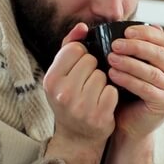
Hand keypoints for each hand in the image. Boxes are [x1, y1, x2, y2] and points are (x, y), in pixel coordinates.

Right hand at [43, 23, 118, 150]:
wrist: (77, 136)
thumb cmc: (70, 98)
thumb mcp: (61, 74)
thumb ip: (69, 46)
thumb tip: (83, 27)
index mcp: (51, 80)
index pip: (75, 49)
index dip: (81, 56)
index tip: (79, 68)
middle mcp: (62, 93)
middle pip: (91, 61)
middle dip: (93, 69)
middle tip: (86, 84)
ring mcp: (80, 107)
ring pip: (103, 75)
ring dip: (103, 82)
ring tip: (94, 94)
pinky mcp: (98, 116)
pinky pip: (113, 91)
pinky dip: (111, 95)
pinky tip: (103, 103)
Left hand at [107, 24, 163, 139]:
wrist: (130, 124)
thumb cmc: (129, 92)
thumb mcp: (134, 66)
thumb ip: (136, 49)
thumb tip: (131, 26)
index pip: (163, 40)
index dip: (145, 33)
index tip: (125, 31)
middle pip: (159, 54)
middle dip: (135, 46)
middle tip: (115, 44)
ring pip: (152, 71)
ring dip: (130, 63)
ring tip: (111, 58)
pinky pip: (147, 88)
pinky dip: (129, 80)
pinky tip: (113, 75)